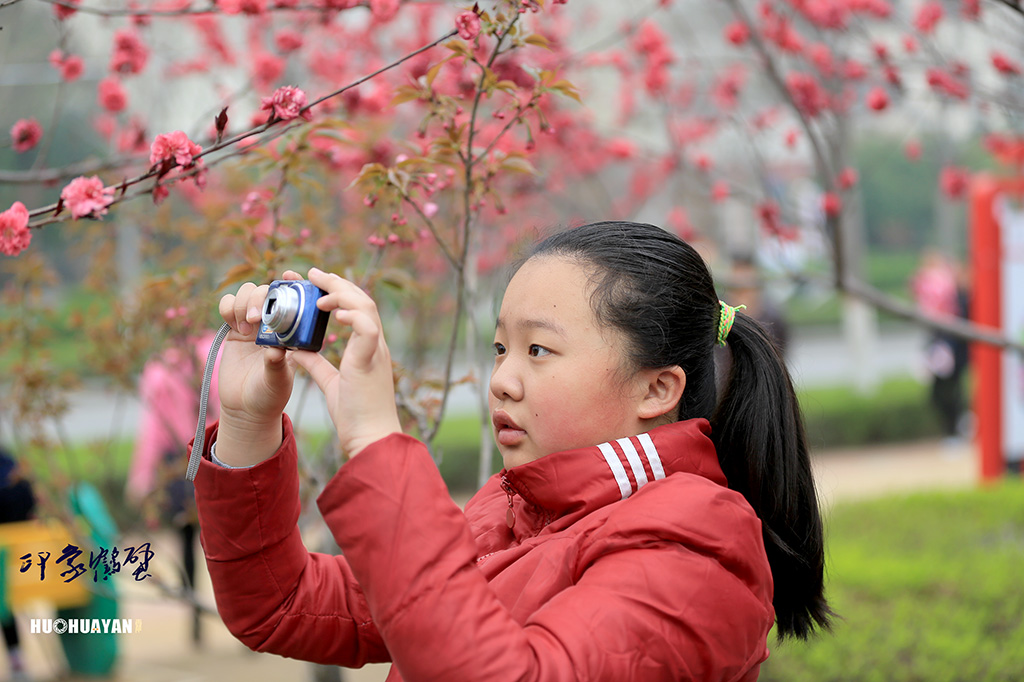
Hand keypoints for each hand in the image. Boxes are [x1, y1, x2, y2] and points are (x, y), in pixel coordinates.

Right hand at [214, 270, 302, 464]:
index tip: (287, 276)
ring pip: (246, 292)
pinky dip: (228, 306)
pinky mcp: (233, 329)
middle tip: (256, 318)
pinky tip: (234, 326)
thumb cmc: (270, 395)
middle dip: (260, 297)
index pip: (293, 297)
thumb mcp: (278, 381)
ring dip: (243, 301)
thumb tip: (275, 350)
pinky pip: (227, 305)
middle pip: (266, 290)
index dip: (291, 282)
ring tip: (245, 327)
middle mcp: (274, 323)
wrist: (247, 407)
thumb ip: (276, 365)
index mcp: (293, 330)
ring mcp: (252, 324)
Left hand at [291, 268, 401, 457]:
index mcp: (367, 348)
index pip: (356, 308)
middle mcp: (375, 345)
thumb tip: (295, 350)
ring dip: (341, 293)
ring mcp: (375, 352)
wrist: (371, 437)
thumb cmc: (355, 414)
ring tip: (318, 287)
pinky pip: (367, 330)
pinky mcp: (370, 363)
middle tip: (310, 272)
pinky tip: (336, 311)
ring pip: (366, 308)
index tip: (314, 282)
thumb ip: (315, 364)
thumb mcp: (330, 383)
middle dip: (335, 283)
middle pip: (361, 300)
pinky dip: (354, 316)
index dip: (336, 291)